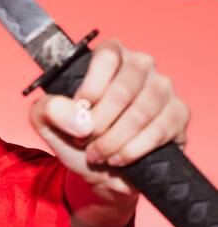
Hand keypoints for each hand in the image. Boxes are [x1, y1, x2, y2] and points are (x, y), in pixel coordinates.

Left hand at [28, 38, 190, 205]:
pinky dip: (132, 150)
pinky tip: (117, 159)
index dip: (91, 88)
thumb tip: (76, 114)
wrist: (101, 171)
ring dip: (113, 141)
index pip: (107, 56)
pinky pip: (158, 131)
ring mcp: (163, 88)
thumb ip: (48, 109)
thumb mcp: (48, 122)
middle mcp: (141, 65)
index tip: (79, 111)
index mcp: (110, 55)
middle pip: (122, 89)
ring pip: (140, 113)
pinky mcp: (178, 114)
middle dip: (98, 123)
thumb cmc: (77, 137)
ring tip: (97, 154)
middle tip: (84, 140)